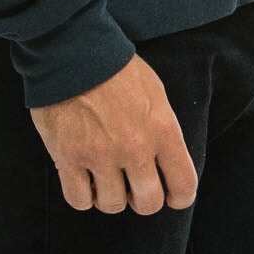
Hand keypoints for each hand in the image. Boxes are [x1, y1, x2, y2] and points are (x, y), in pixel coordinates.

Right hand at [30, 53, 197, 214]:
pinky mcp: (69, 157)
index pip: (184, 185)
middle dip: (141, 198)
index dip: (178, 196)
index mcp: (161, 128)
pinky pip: (78, 200)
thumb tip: (164, 162)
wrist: (72, 49)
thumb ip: (162, 129)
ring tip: (103, 175)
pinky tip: (82, 177)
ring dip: (108, 194)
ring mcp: (101, 155)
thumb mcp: (154, 91)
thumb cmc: (114, 67)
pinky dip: (81, 194)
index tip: (170, 195)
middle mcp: (135, 147)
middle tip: (131, 185)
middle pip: (149, 203)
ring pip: (113, 205)